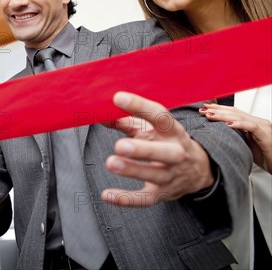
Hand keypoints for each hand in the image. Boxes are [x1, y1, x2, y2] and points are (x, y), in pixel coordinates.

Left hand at [101, 92, 213, 206]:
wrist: (197, 170)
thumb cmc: (165, 142)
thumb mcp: (150, 129)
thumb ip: (124, 121)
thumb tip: (99, 113)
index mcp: (172, 131)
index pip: (159, 116)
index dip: (139, 106)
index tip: (118, 98)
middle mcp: (176, 153)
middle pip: (164, 152)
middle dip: (143, 149)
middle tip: (120, 146)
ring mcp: (170, 175)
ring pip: (154, 175)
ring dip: (133, 170)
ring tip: (111, 163)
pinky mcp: (162, 193)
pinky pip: (145, 199)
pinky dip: (126, 199)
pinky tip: (106, 195)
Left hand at [201, 103, 270, 172]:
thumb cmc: (264, 156)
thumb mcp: (245, 144)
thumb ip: (234, 136)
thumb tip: (215, 134)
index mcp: (251, 123)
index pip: (232, 112)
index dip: (218, 109)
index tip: (204, 108)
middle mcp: (257, 122)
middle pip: (234, 112)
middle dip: (217, 110)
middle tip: (202, 110)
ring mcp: (262, 127)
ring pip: (240, 117)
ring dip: (223, 116)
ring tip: (210, 115)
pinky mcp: (265, 134)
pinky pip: (251, 127)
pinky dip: (239, 124)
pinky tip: (228, 125)